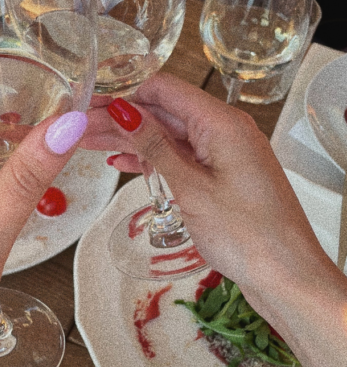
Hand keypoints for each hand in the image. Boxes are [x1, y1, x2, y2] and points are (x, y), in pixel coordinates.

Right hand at [83, 73, 328, 293]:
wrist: (288, 277)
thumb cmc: (249, 237)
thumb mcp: (191, 188)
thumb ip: (155, 148)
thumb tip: (124, 113)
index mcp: (221, 123)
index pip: (164, 89)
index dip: (124, 96)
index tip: (90, 108)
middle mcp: (225, 130)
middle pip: (163, 112)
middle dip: (120, 120)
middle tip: (79, 130)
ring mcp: (225, 153)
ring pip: (169, 135)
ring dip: (132, 140)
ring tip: (91, 146)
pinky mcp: (224, 174)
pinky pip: (182, 156)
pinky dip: (153, 159)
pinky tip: (124, 164)